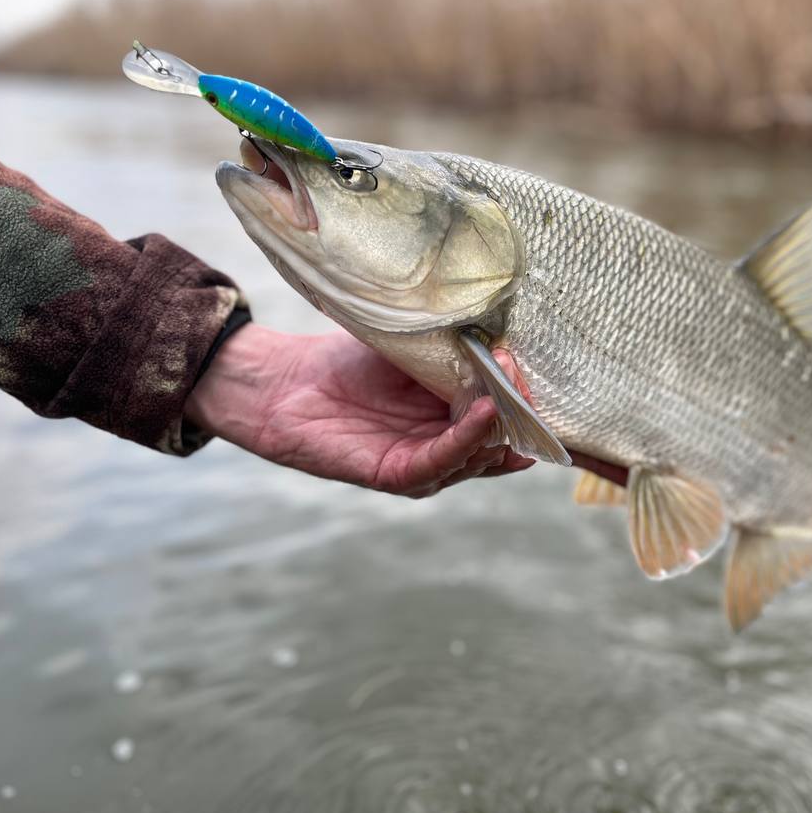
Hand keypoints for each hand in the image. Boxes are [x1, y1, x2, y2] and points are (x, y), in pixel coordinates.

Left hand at [184, 323, 535, 496]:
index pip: (506, 418)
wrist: (287, 383)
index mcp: (457, 418)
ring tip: (505, 383)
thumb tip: (503, 337)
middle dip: (517, 406)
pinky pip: (442, 462)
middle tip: (516, 367)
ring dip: (497, 420)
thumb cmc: (351, 363)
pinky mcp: (397, 476)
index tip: (524, 361)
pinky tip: (483, 414)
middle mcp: (448, 448)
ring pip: (479, 455)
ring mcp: (426, 466)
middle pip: (501, 440)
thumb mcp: (416, 349)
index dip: (522, 396)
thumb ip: (456, 352)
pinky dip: (467, 440)